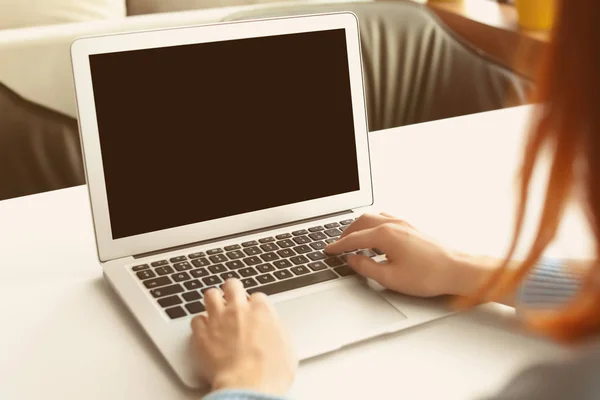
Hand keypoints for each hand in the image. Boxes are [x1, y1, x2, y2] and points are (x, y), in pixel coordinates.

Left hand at [191, 279, 296, 394]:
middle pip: (232, 285)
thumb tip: (274, 329)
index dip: (255, 304)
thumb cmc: (270, 372)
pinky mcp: (202, 334)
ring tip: (215, 308)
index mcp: (262, 310)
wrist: (248, 385)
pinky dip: (199, 323)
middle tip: (233, 298)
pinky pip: (196, 319)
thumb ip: (277, 330)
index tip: (254, 312)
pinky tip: (204, 330)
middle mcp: (238, 310)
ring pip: (210, 295)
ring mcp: (218, 320)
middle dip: (232, 290)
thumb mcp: (287, 347)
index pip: (257, 296)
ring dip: (213, 300)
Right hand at [325, 213, 487, 297]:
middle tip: (337, 245)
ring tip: (352, 239)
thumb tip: (353, 261)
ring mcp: (404, 223)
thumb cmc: (428, 275)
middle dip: (346, 233)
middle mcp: (394, 224)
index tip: (328, 250)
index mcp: (385, 235)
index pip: (354, 239)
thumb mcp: (390, 278)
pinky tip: (375, 235)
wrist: (457, 270)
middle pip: (361, 222)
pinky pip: (385, 219)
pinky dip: (373, 225)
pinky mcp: (412, 227)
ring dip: (359, 226)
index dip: (338, 246)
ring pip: (373, 217)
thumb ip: (366, 268)